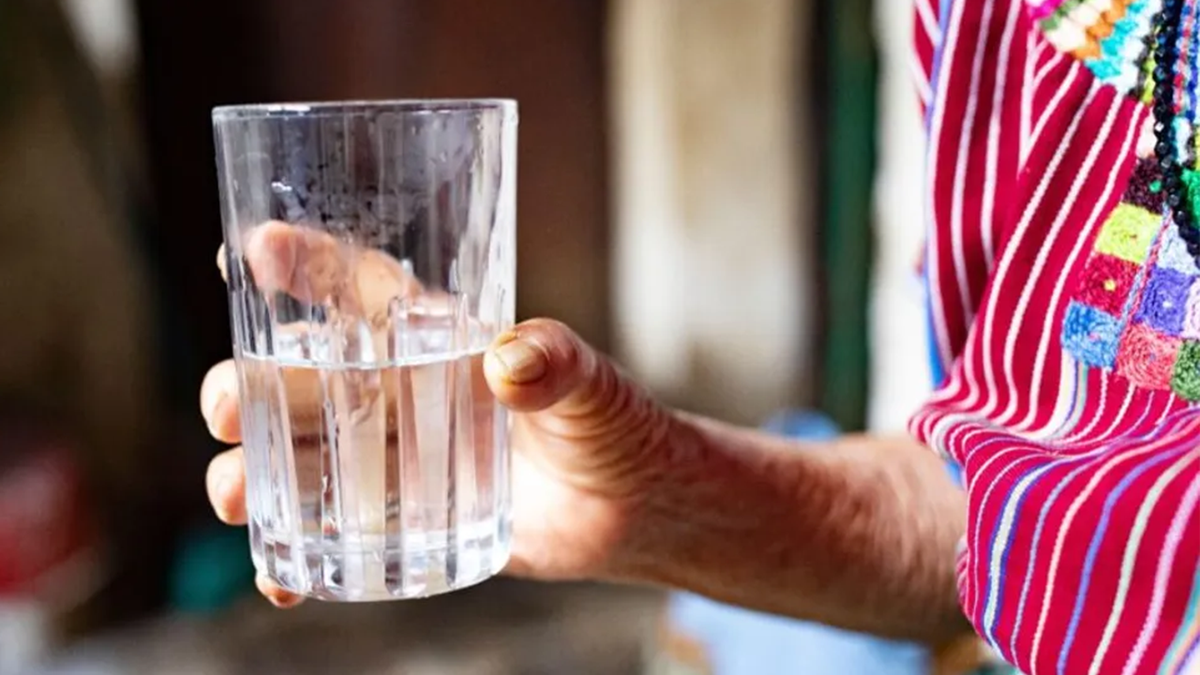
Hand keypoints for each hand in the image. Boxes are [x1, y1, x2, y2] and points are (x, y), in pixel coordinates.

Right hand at [202, 221, 674, 606]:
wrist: (633, 510)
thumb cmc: (616, 427)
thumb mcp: (595, 386)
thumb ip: (558, 365)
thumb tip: (509, 361)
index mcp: (441, 340)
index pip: (363, 291)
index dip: (308, 266)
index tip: (251, 248)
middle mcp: (405, 393)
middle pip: (305, 378)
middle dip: (249, 384)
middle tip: (224, 402)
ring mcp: (398, 460)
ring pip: (301, 456)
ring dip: (253, 472)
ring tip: (234, 497)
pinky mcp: (408, 521)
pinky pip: (336, 537)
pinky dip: (299, 559)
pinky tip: (280, 579)